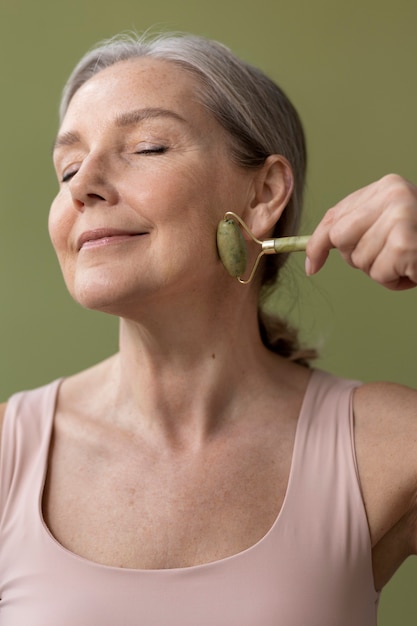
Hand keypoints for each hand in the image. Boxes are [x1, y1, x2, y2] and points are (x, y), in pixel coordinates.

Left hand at [305, 174, 416, 289]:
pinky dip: (395, 281)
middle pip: (341, 239)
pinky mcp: (406, 244)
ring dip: (381, 271)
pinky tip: (413, 269)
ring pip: (360, 262)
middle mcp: (392, 196)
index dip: (318, 243)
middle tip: (387, 255)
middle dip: (358, 256)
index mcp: (385, 187)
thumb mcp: (388, 223)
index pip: (335, 216)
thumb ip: (355, 229)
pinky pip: (379, 275)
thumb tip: (311, 259)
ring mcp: (401, 218)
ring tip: (406, 260)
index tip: (312, 266)